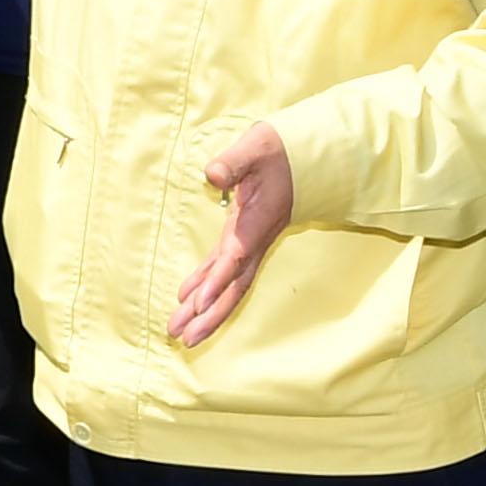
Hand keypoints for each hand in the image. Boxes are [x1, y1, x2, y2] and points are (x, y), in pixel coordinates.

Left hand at [170, 121, 294, 346]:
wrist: (305, 155)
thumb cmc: (279, 150)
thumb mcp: (256, 148)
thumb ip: (234, 162)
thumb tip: (212, 175)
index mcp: (256, 220)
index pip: (235, 256)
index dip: (218, 280)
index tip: (199, 303)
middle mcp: (255, 239)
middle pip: (233, 285)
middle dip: (210, 313)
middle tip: (184, 338)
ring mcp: (251, 241)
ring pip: (230, 284)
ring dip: (206, 309)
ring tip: (180, 332)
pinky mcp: (245, 237)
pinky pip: (225, 269)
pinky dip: (206, 285)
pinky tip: (187, 299)